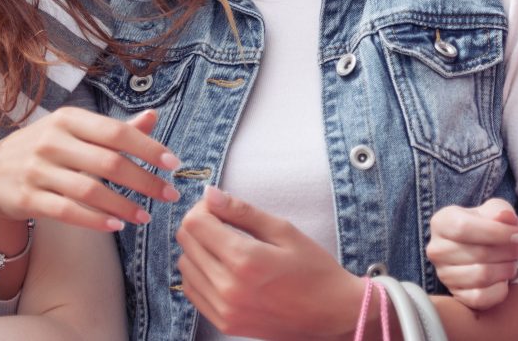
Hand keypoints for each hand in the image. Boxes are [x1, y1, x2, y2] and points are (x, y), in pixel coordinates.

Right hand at [0, 107, 180, 231]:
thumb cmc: (46, 149)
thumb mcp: (75, 131)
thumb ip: (114, 129)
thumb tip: (153, 117)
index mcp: (68, 119)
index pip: (115, 132)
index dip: (148, 148)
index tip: (174, 164)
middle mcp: (51, 141)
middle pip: (108, 163)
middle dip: (144, 181)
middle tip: (170, 194)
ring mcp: (37, 170)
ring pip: (89, 191)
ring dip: (124, 206)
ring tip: (147, 216)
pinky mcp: (27, 198)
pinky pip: (68, 212)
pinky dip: (95, 220)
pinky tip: (117, 225)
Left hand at [175, 185, 364, 340]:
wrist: (332, 314)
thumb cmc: (314, 270)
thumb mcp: (284, 231)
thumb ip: (243, 211)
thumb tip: (209, 194)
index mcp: (245, 260)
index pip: (195, 224)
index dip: (202, 208)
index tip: (218, 207)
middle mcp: (229, 287)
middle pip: (186, 243)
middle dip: (199, 225)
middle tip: (221, 221)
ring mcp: (224, 309)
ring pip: (185, 266)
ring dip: (197, 249)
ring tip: (223, 245)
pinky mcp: (224, 323)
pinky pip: (192, 291)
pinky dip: (199, 274)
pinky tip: (219, 267)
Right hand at [426, 198, 517, 309]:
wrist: (485, 247)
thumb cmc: (489, 226)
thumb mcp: (496, 211)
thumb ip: (501, 211)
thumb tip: (505, 217)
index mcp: (441, 222)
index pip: (464, 228)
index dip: (497, 233)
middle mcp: (437, 249)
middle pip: (477, 253)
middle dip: (508, 252)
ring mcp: (444, 275)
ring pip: (481, 276)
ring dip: (506, 269)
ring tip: (514, 261)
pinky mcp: (456, 295)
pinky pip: (481, 298)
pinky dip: (500, 289)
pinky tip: (505, 278)